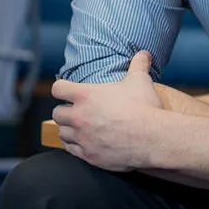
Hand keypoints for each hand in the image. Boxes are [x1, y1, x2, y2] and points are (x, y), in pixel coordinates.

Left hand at [51, 51, 163, 170]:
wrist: (152, 138)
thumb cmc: (144, 108)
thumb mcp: (140, 80)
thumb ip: (138, 64)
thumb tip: (144, 53)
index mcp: (86, 95)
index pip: (58, 89)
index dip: (62, 88)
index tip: (67, 91)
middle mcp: (79, 116)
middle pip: (57, 113)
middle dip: (64, 111)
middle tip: (75, 111)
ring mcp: (83, 138)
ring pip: (62, 133)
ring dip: (68, 130)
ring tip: (78, 128)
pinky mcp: (89, 155)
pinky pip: (71, 150)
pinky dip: (75, 146)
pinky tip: (83, 142)